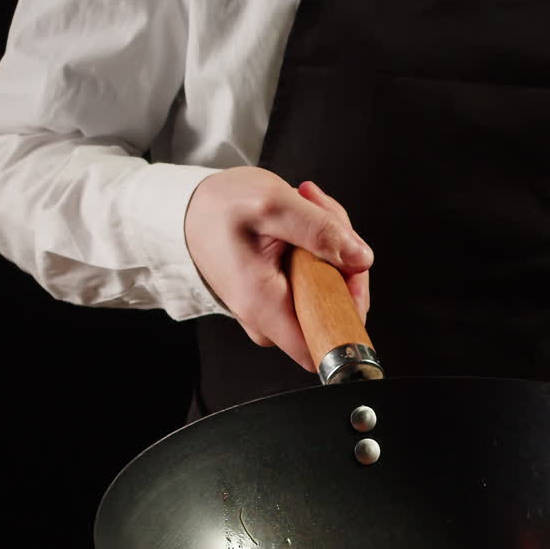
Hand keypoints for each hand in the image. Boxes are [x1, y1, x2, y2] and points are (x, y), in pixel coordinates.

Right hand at [185, 167, 372, 371]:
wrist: (189, 208)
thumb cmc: (218, 208)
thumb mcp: (273, 204)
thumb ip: (321, 231)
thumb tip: (360, 259)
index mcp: (265, 307)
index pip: (328, 343)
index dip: (351, 307)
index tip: (348, 270)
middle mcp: (268, 320)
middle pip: (336, 307)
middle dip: (342, 256)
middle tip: (322, 217)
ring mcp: (273, 311)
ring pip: (329, 289)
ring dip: (330, 244)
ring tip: (307, 209)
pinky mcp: (277, 298)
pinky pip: (316, 280)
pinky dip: (317, 247)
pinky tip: (300, 221)